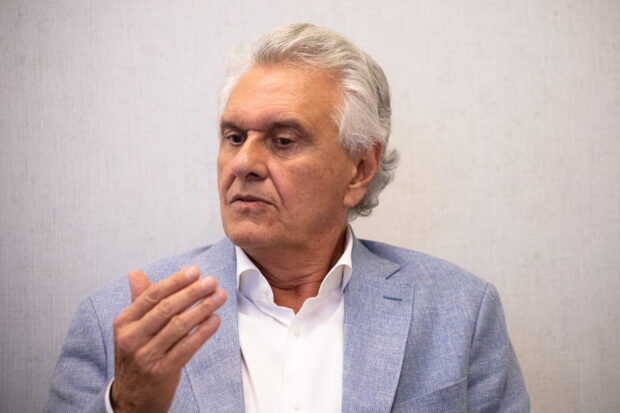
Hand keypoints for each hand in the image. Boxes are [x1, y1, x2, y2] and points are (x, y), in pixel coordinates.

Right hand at [110, 266, 225, 412]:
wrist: (130, 400)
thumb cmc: (135, 358)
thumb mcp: (130, 330)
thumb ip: (138, 301)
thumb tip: (136, 273)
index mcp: (124, 323)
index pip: (152, 295)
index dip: (175, 281)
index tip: (195, 271)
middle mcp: (132, 338)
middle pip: (167, 308)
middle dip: (192, 292)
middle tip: (211, 282)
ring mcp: (147, 356)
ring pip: (179, 326)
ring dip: (202, 309)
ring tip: (219, 297)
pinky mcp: (162, 371)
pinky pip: (187, 347)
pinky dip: (203, 332)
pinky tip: (215, 320)